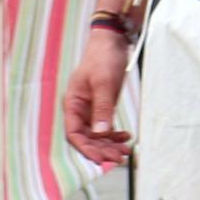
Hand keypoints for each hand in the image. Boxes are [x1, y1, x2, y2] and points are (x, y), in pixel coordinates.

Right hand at [61, 28, 134, 167]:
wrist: (111, 41)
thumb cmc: (103, 58)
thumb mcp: (103, 83)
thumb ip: (102, 108)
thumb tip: (100, 133)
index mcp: (73, 103)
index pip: (74, 134)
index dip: (86, 148)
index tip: (100, 159)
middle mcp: (79, 109)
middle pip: (87, 138)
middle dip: (102, 149)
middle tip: (120, 158)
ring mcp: (91, 108)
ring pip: (98, 135)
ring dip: (110, 145)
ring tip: (126, 152)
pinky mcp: (102, 106)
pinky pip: (106, 126)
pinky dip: (115, 134)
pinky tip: (126, 137)